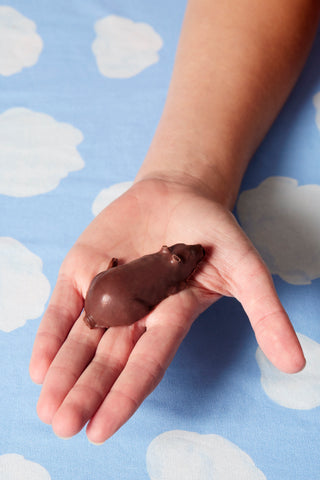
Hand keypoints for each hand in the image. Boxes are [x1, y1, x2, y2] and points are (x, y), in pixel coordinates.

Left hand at [29, 178, 304, 443]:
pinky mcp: (84, 270)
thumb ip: (265, 313)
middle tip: (60, 429)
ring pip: (82, 340)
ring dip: (64, 373)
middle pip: (107, 360)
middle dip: (85, 393)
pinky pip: (65, 306)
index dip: (125, 395)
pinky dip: (51, 334)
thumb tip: (296, 365)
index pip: (146, 364)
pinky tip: (39, 366)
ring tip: (47, 409)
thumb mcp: (245, 270)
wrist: (179, 194)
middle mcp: (135, 314)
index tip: (100, 430)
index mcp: (170, 319)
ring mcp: (107, 293)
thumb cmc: (214, 234)